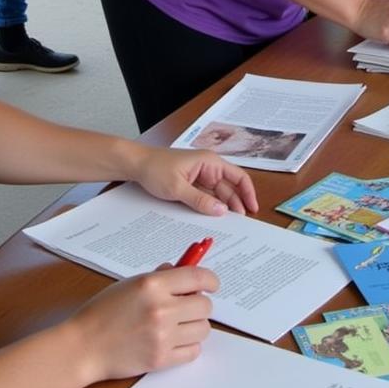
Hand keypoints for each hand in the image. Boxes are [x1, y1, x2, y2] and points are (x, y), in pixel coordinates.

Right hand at [69, 266, 216, 382]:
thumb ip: (159, 277)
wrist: (83, 346)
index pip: (198, 276)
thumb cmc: (102, 312)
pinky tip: (174, 340)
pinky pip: (193, 351)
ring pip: (203, 329)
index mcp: (152, 284)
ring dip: (195, 325)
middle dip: (199, 304)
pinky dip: (188, 346)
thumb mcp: (129, 284)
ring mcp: (162, 336)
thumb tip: (181, 270)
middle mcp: (161, 308)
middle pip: (205, 305)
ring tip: (179, 324)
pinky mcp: (161, 359)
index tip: (211, 284)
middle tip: (188, 306)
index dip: (211, 280)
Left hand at [131, 147, 258, 216]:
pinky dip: (210, 206)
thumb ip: (200, 201)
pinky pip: (206, 196)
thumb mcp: (178, 188)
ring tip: (229, 225)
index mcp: (209, 162)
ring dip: (223, 207)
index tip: (252, 209)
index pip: (238, 176)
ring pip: (218, 194)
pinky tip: (213, 218)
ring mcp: (200, 176)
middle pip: (229, 188)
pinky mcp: (192, 183)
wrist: (136, 164)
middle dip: (236, 204)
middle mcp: (208, 168)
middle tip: (241, 224)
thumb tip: (221, 211)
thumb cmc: (155, 169)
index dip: (247, 193)